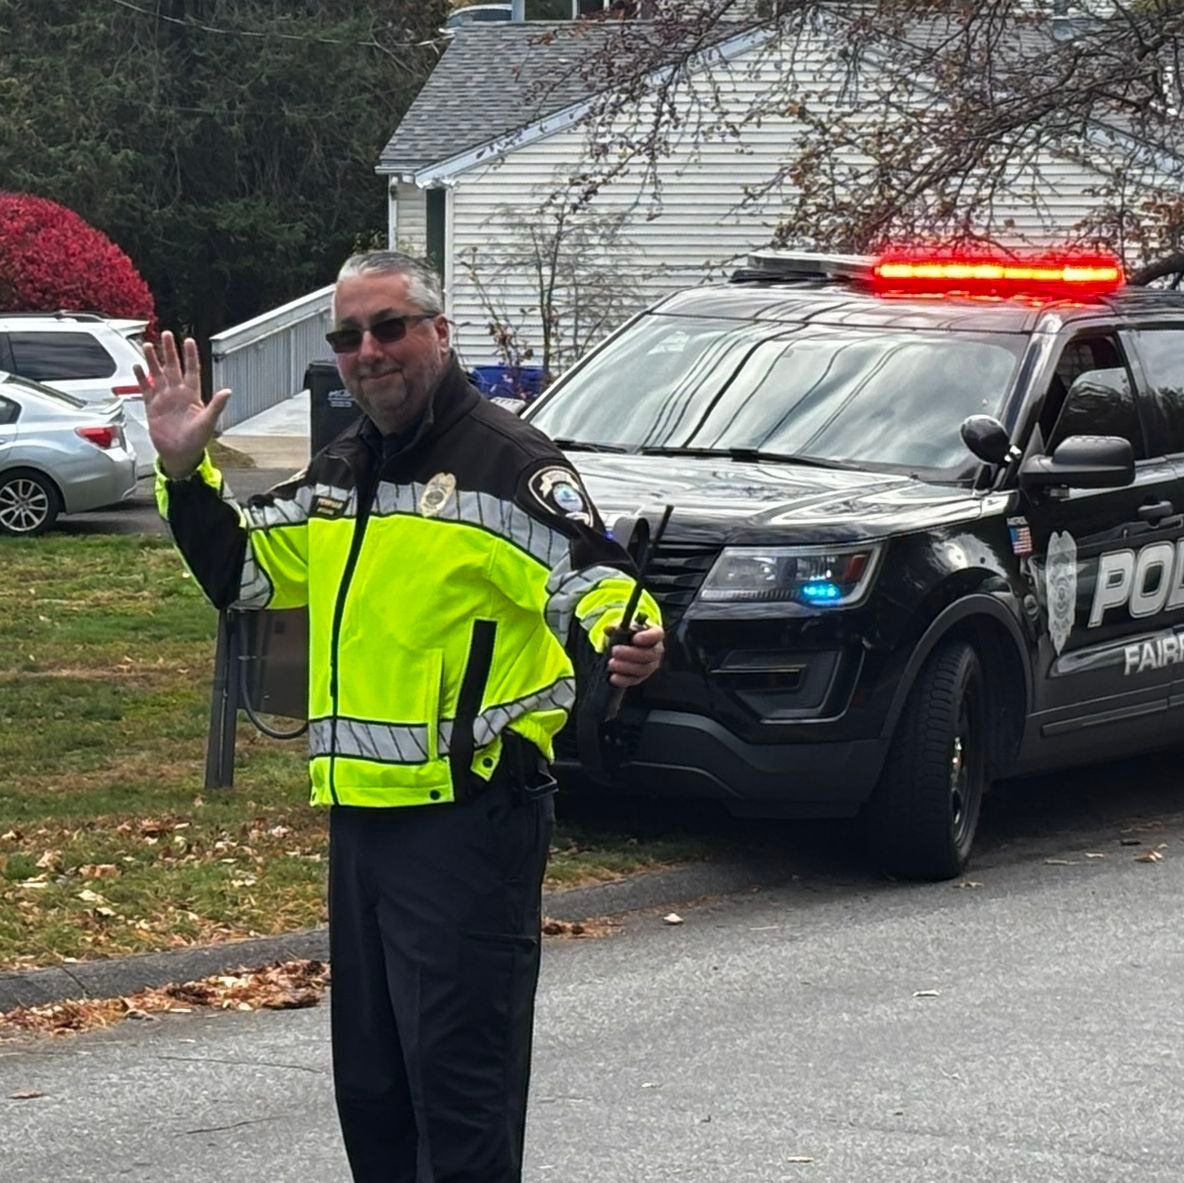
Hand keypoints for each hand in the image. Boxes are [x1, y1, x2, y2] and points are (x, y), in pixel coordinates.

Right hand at [136, 331, 231, 478]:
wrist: (179, 454)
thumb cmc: (196, 441)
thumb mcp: (208, 422)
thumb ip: (217, 405)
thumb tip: (228, 392)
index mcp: (192, 395)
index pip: (191, 371)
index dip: (190, 356)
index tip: (189, 341)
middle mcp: (177, 394)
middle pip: (173, 367)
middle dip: (170, 352)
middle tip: (166, 335)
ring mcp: (164, 399)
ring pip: (157, 374)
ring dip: (153, 361)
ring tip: (148, 346)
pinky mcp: (152, 407)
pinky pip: (146, 389)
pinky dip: (141, 378)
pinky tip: (137, 367)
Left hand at [608, 625, 664, 687]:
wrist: (629, 646)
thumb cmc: (630, 634)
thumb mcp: (625, 627)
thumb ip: (618, 628)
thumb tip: (608, 629)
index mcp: (655, 634)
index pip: (657, 635)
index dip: (648, 637)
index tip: (635, 638)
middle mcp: (656, 651)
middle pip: (649, 655)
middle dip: (631, 654)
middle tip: (614, 651)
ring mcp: (650, 666)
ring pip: (643, 669)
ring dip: (626, 667)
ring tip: (611, 663)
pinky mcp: (641, 677)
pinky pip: (635, 680)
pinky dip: (624, 680)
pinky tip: (613, 678)